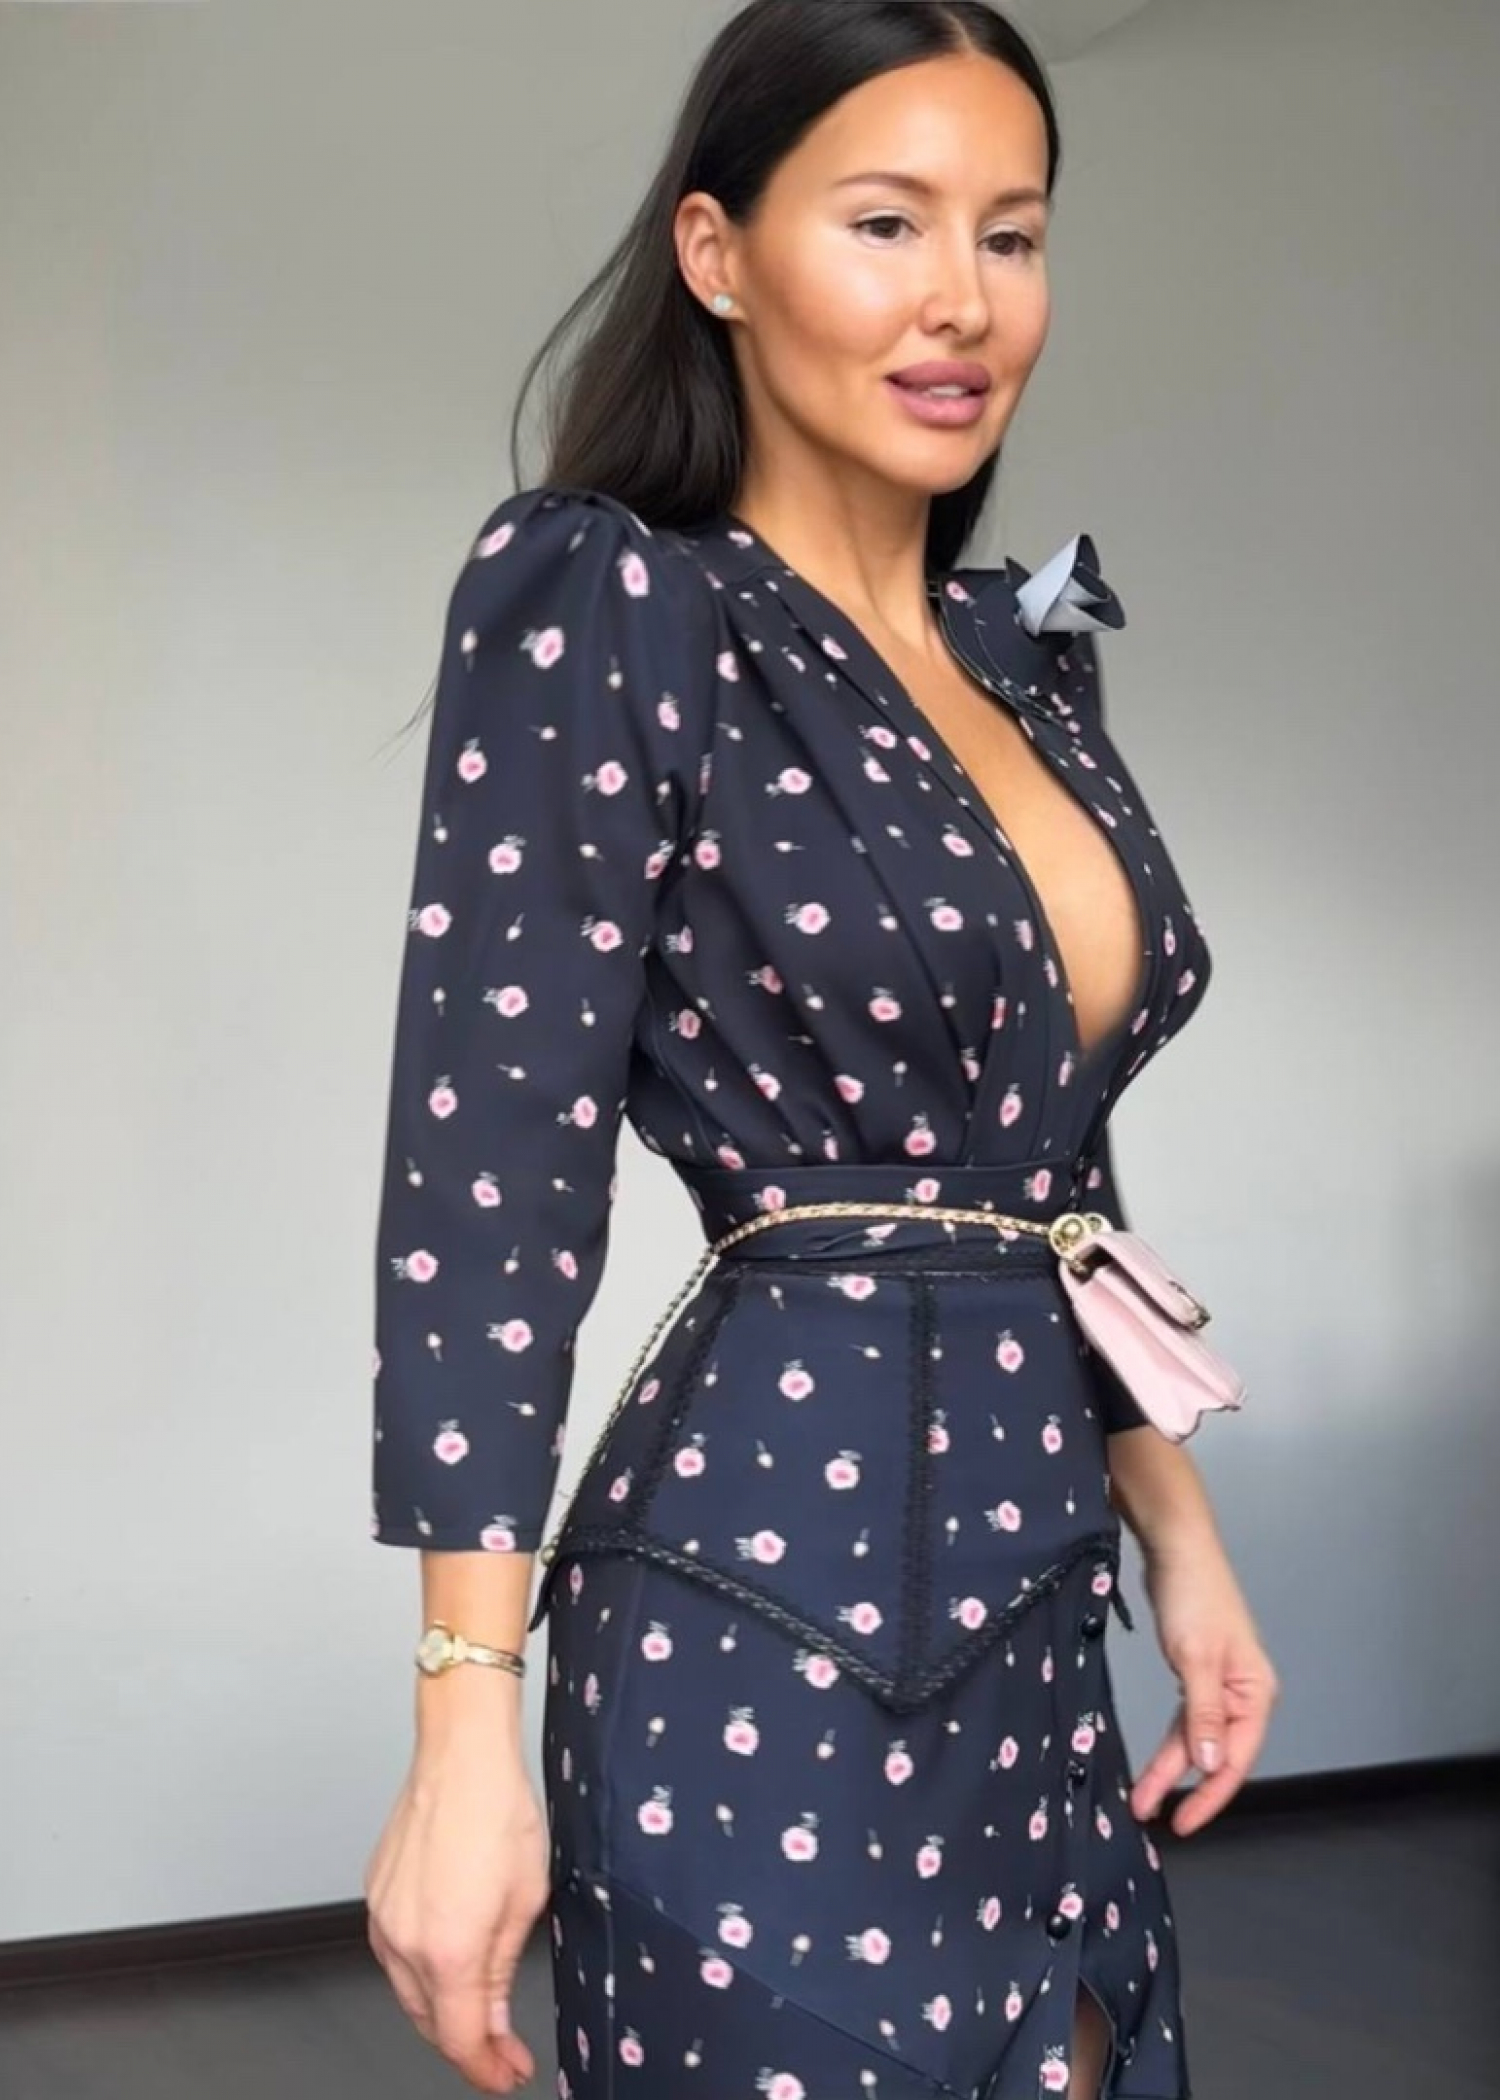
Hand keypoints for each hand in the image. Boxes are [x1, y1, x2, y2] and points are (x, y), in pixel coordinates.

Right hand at [364, 1740, 548, 2092]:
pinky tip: (451, 1960)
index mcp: (447, 1950)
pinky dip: (423, 1969)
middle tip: (504, 2051)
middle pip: (430, 2023)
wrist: (461, 1756)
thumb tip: (494, 2023)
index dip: (486, 2069)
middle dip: (468, 2044)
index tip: (508, 2074)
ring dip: (444, 2009)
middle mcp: (404, 1941)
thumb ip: (502, 1972)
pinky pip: (397, 1953)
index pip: (460, 2040)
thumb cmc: (499, 1812)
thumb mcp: (526, 1901)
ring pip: (409, 1991)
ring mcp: (383, 1918)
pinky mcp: (375, 1896)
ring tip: (482, 2009)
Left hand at [1128, 1534, 1279, 1836]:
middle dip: (1183, 1785)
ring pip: (1196, 1738)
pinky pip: (1186, 1719)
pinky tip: (1157, 1761)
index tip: (1185, 1823)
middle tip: (1151, 1813)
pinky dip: (1171, 1740)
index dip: (1210, 1796)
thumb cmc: (1194, 1594)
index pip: (1236, 1759)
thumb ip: (1204, 1715)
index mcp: (1254, 1693)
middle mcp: (1243, 1693)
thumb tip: (1212, 1764)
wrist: (1176, 1547)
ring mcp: (1221, 1683)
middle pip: (1216, 1753)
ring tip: (1143, 1797)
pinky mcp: (1197, 1673)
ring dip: (1170, 1766)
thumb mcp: (1196, 1658)